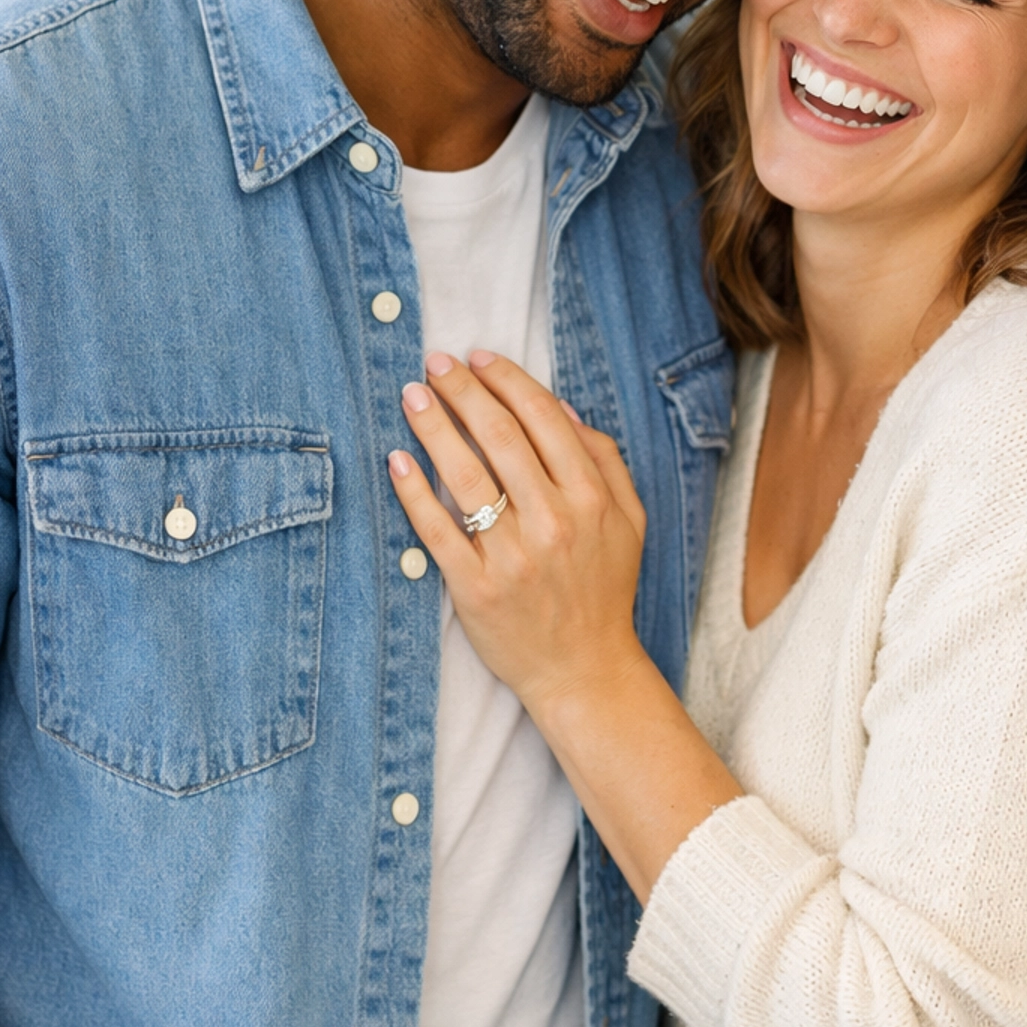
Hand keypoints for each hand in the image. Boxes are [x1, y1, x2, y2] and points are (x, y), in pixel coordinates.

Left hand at [389, 350, 648, 716]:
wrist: (586, 669)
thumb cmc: (604, 588)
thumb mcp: (628, 519)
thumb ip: (604, 459)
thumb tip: (560, 406)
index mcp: (590, 497)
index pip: (542, 418)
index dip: (506, 379)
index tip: (478, 357)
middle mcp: (553, 521)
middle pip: (499, 436)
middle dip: (463, 390)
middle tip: (435, 363)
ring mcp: (513, 555)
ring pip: (464, 474)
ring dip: (433, 426)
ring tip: (412, 395)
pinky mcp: (476, 588)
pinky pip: (436, 530)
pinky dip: (414, 491)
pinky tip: (398, 460)